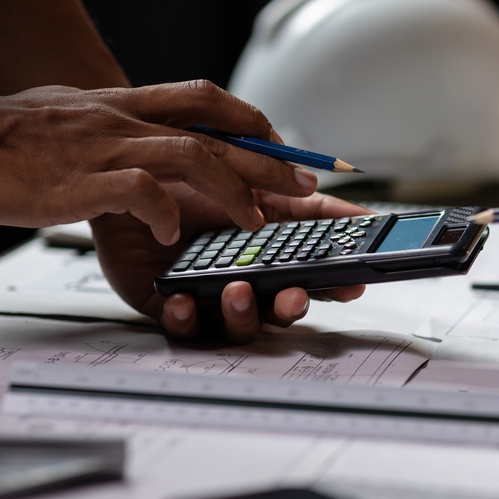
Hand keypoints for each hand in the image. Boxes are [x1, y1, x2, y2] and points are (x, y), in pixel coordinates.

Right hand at [0, 79, 317, 244]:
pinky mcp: (82, 182)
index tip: (284, 145)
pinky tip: (174, 230)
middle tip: (304, 184)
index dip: (251, 120)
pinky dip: (166, 209)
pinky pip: (140, 189)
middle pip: (215, 132)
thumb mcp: (74, 115)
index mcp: (123, 105)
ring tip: (256, 220)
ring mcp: (106, 148)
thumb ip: (114, 125)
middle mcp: (124, 121)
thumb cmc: (6, 137)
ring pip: (193, 155)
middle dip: (267, 160)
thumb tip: (144, 141)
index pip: (205, 100)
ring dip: (234, 188)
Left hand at [92, 187, 366, 342]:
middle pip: (279, 310)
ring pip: (237, 324)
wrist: (136, 173)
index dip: (334, 286)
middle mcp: (246, 279)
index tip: (352, 284)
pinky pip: (182, 325)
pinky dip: (185, 317)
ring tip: (236, 289)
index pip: (313, 279)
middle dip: (291, 306)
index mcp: (272, 256)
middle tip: (293, 294)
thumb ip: (308, 202)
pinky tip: (184, 301)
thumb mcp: (260, 183)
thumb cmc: (194, 180)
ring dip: (242, 312)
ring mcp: (209, 295)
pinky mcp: (170, 303)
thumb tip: (362, 214)